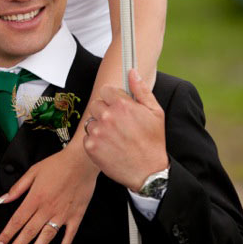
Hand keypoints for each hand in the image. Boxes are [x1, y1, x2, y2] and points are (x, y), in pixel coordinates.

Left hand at [0, 147, 98, 243]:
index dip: (6, 235)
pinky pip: (69, 236)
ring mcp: (62, 215)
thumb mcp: (33, 171)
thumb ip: (17, 188)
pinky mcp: (75, 216)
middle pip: (28, 233)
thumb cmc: (58, 163)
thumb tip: (2, 199)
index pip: (16, 221)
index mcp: (35, 198)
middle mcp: (47, 209)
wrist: (81, 160)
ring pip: (45, 238)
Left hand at [83, 69, 167, 190]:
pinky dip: (95, 141)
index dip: (112, 97)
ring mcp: (98, 132)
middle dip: (105, 111)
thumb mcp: (155, 112)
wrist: (148, 173)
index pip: (105, 90)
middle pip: (96, 104)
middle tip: (117, 123)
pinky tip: (109, 146)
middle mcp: (107, 117)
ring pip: (91, 120)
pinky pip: (87, 136)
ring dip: (99, 126)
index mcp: (122, 105)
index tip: (117, 104)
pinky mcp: (91, 147)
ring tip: (114, 136)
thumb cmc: (153, 142)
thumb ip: (140, 89)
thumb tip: (132, 71)